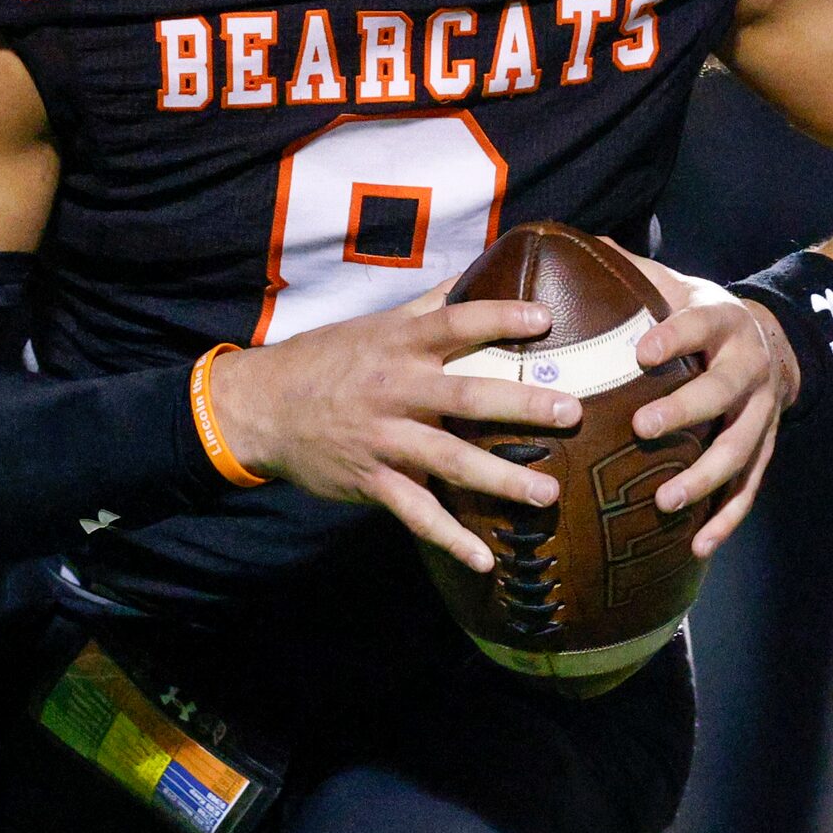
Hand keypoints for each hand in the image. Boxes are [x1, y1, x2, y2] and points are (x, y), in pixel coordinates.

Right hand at [209, 286, 583, 572]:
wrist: (261, 407)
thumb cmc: (326, 360)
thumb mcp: (374, 325)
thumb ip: (428, 306)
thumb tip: (477, 272)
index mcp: (399, 345)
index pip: (455, 323)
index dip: (499, 317)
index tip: (546, 319)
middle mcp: (396, 390)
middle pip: (466, 396)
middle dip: (521, 405)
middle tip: (571, 412)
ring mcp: (385, 439)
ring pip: (450, 461)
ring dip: (501, 479)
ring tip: (548, 493)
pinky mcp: (372, 481)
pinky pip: (417, 514)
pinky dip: (450, 539)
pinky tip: (486, 560)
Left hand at [608, 245, 801, 558]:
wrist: (776, 341)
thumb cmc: (703, 319)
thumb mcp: (678, 285)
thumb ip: (634, 273)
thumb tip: (576, 246)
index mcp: (724, 322)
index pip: (700, 324)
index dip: (675, 336)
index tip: (642, 352)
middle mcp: (750, 367)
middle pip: (723, 391)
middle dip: (685, 411)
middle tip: (642, 428)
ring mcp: (762, 413)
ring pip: (740, 447)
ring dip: (705, 476)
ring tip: (665, 501)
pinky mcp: (765, 449)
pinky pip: (750, 488)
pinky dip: (727, 518)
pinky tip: (699, 546)